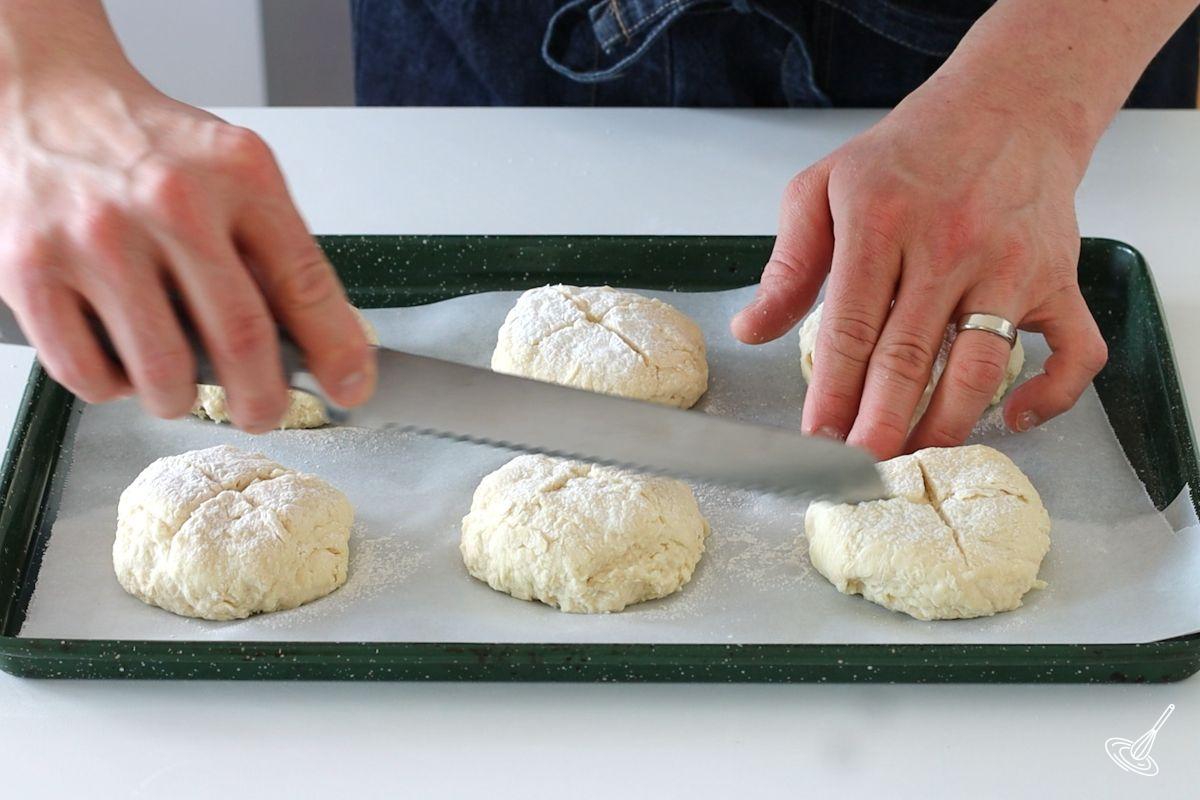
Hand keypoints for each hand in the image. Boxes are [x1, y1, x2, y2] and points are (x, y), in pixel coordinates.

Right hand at [0, 53, 373, 431]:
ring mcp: (96, 238)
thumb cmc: (148, 145)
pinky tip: (123, 361)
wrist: (40, 97)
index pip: (305, 281)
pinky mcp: (29, 269)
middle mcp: (170, 202)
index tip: (351, 388)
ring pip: (163, 373)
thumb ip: (277, 247)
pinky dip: (115, 388)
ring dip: (182, 400)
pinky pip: (88, 373)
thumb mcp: (234, 171)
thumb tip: (324, 342)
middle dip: (263, 401)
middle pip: (240, 340)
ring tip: (182, 384)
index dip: (336, 350)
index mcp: (238, 176)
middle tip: (263, 412)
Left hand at [731, 73, 1106, 458]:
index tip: (815, 439)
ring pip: (982, 365)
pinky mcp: (1060, 278)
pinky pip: (1073, 350)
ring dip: (947, 422)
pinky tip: (1016, 420)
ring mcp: (1010, 265)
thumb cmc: (906, 156)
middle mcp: (949, 245)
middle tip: (858, 470)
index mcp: (881, 222)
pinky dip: (1053, 394)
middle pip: (910, 355)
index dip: (832, 392)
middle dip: (881, 424)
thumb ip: (787, 264)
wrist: (1005, 108)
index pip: (851, 327)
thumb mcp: (823, 187)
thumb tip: (749, 330)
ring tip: (913, 458)